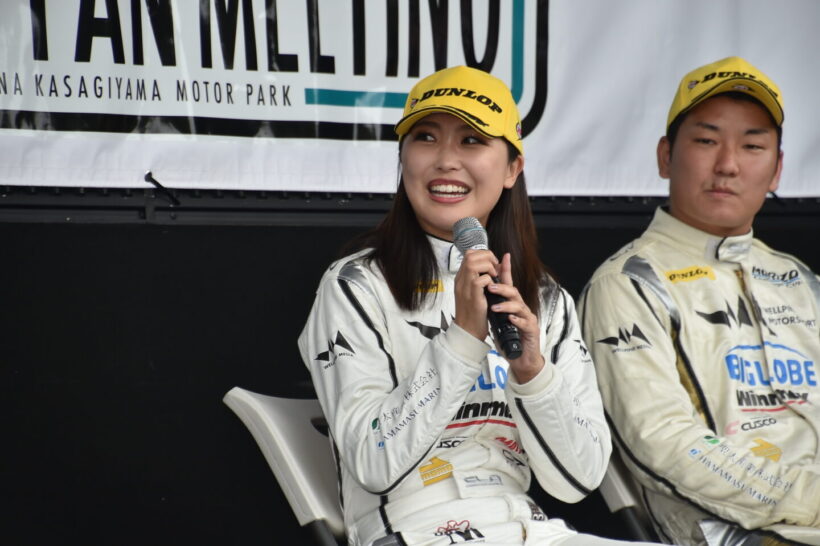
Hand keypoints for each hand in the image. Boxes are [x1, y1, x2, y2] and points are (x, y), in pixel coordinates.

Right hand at [453, 249, 497, 341]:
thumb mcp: (479, 291)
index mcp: (462, 278)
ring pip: (473, 264)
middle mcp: (461, 281)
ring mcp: (465, 288)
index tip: (493, 265)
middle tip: (495, 269)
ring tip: (494, 277)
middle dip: (487, 257)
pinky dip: (489, 280)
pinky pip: (480, 280)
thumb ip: (485, 276)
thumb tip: (500, 263)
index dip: (484, 255)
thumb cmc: (475, 312)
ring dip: (488, 267)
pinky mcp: (472, 297)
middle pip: (470, 255)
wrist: (468, 331)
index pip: (469, 254)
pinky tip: (492, 288)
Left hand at [486, 253, 544, 382]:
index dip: (507, 270)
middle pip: (514, 293)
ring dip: (507, 305)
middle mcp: (521, 308)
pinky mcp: (532, 330)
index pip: (509, 285)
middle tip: (489, 287)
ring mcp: (528, 318)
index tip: (503, 256)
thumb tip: (482, 293)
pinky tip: (510, 319)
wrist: (521, 358)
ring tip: (495, 307)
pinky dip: (517, 320)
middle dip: (502, 288)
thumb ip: (494, 306)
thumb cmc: (510, 338)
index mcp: (513, 304)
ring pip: (519, 306)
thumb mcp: (498, 320)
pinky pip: (526, 323)